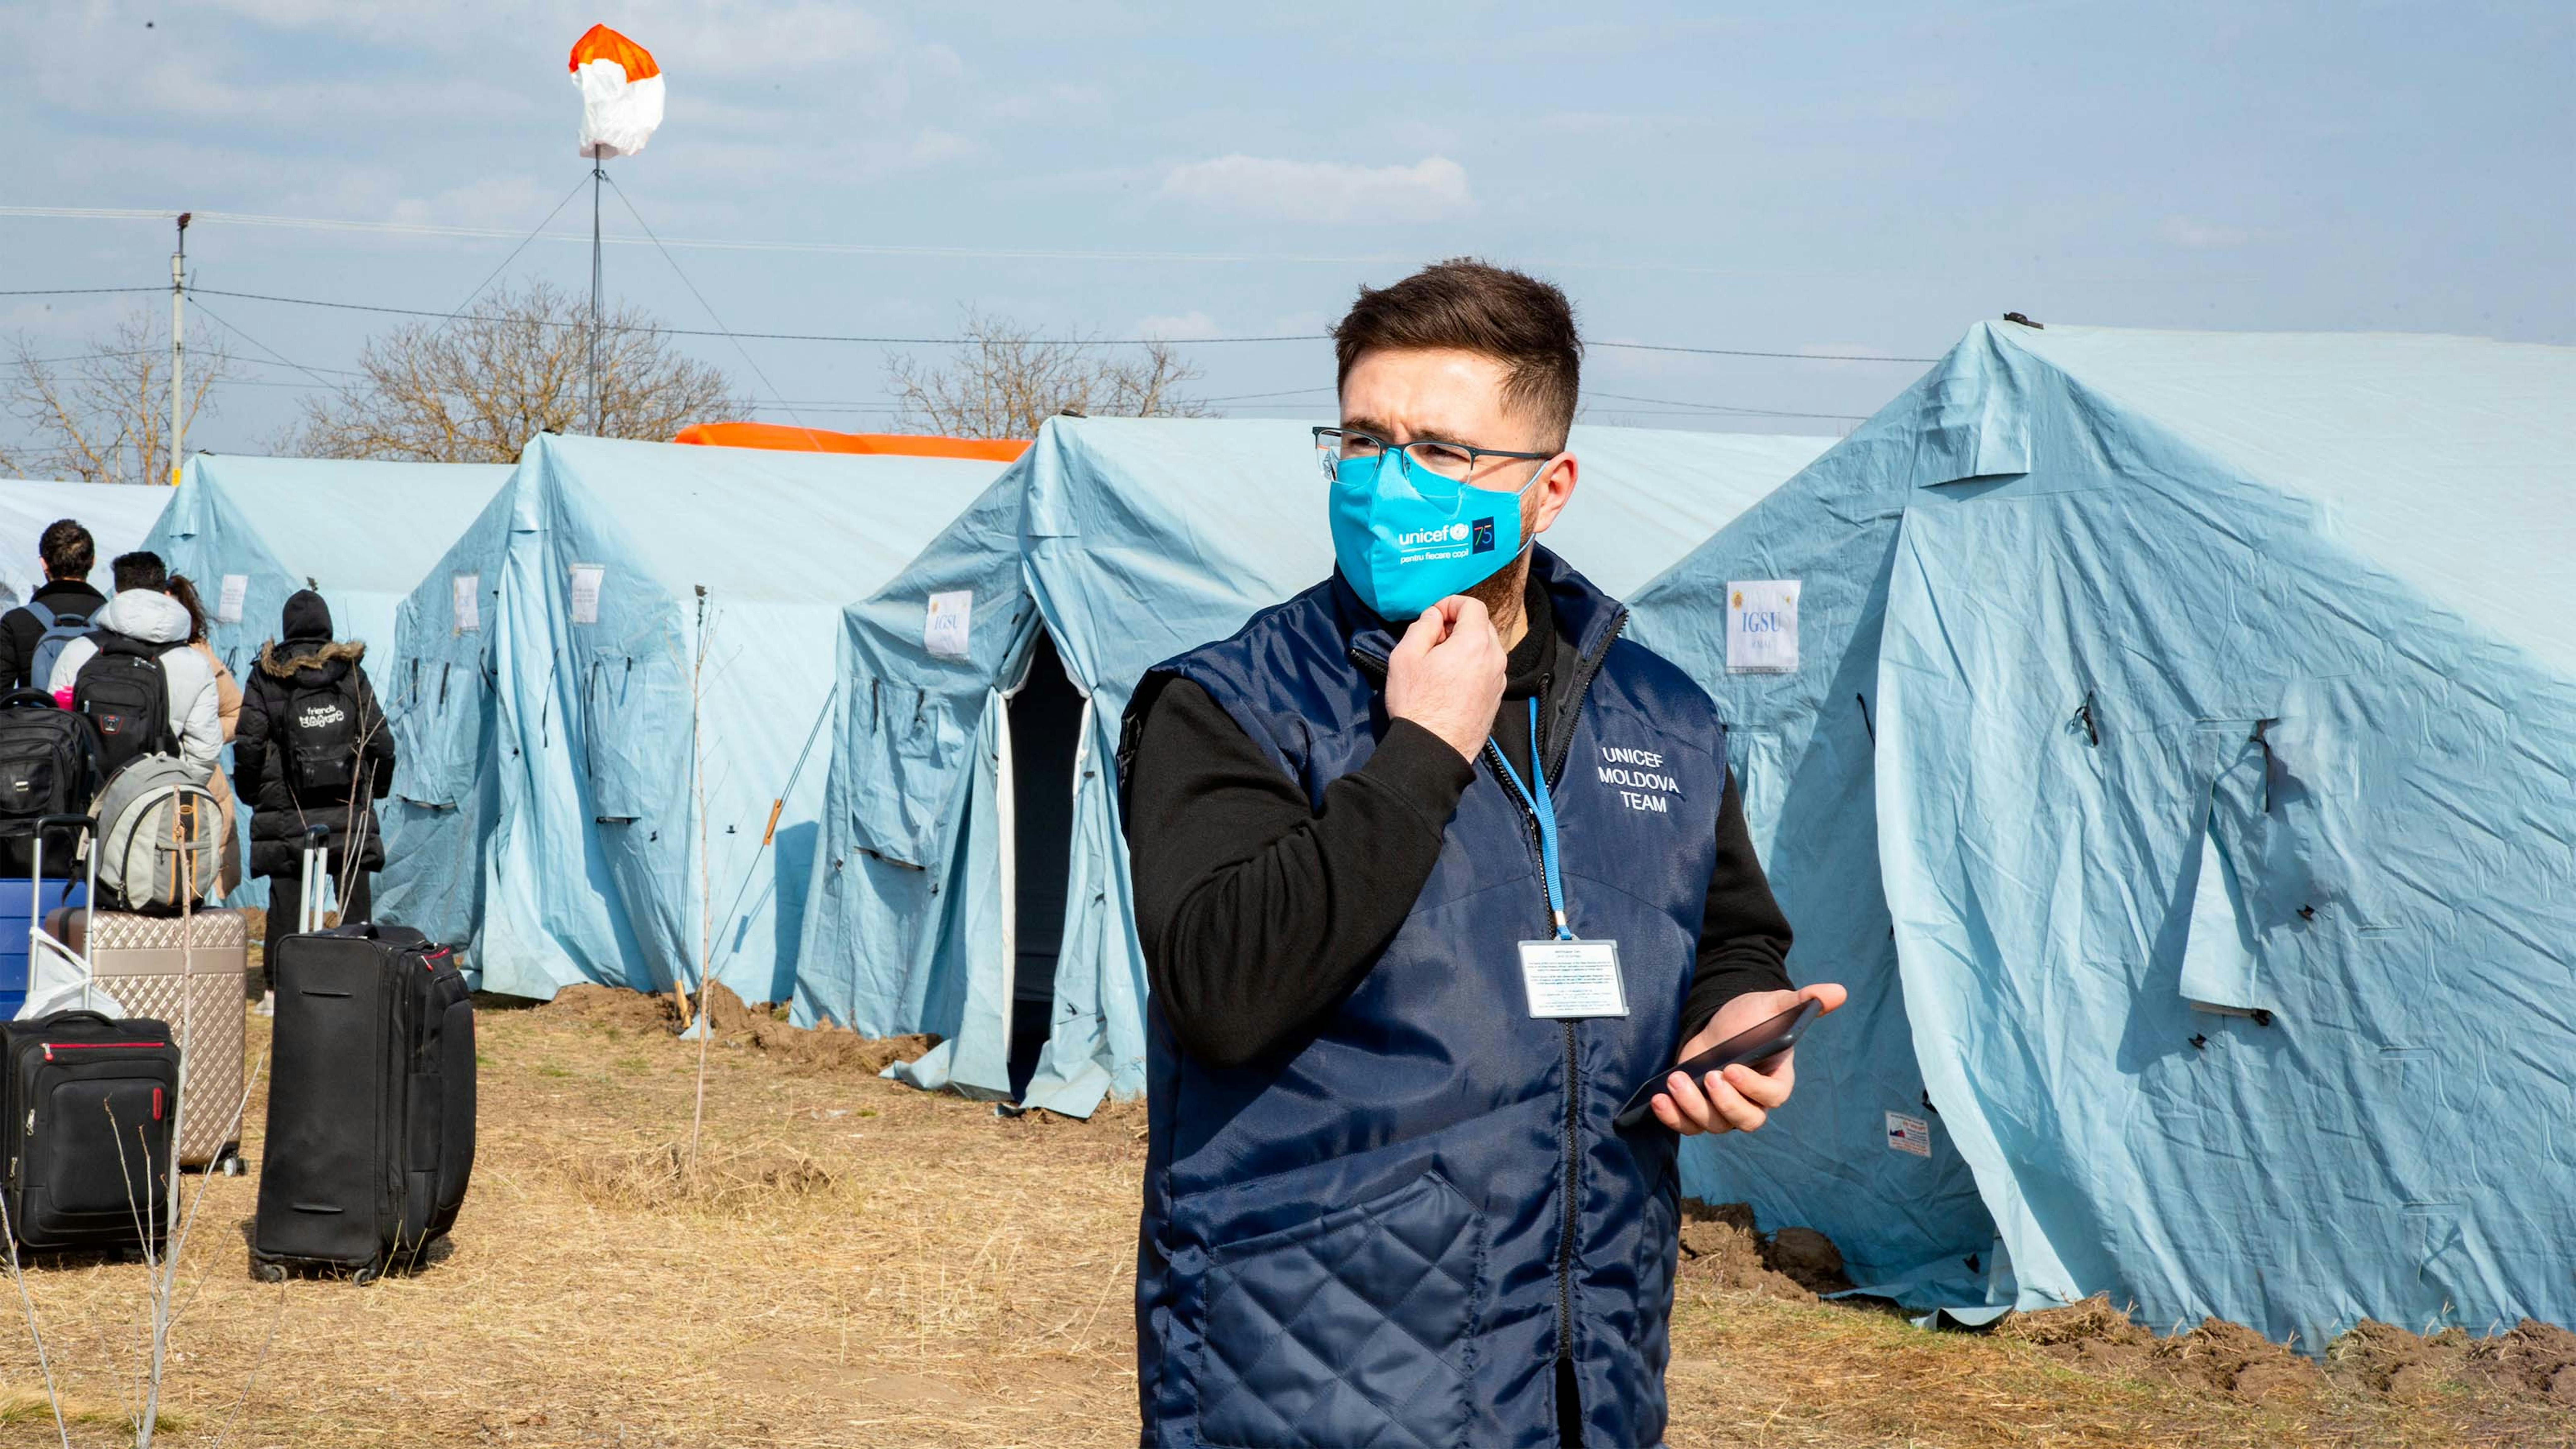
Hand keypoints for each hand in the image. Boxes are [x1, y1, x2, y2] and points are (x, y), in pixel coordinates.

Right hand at [1384, 595, 1506, 761]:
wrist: (1433, 750)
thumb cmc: (1416, 703)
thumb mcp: (1405, 656)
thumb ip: (1422, 626)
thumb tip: (1434, 616)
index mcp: (1475, 642)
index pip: (1473, 605)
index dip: (1451, 603)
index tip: (1433, 616)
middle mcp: (1495, 658)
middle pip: (1482, 625)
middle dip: (1458, 624)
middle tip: (1433, 640)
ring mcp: (1499, 680)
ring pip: (1486, 648)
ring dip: (1465, 646)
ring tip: (1439, 663)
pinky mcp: (1496, 698)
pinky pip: (1487, 669)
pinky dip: (1472, 665)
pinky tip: (1450, 682)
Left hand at [1648, 982, 1846, 1135]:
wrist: (1720, 1023)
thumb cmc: (1752, 1017)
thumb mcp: (1775, 1005)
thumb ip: (1802, 1001)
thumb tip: (1837, 991)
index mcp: (1776, 1080)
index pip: (1771, 1096)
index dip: (1753, 1088)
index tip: (1732, 1068)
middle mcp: (1751, 1101)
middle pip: (1745, 1120)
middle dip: (1725, 1103)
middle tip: (1707, 1077)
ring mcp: (1724, 1109)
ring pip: (1713, 1124)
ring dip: (1692, 1107)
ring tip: (1676, 1080)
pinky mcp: (1698, 1109)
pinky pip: (1688, 1125)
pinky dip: (1673, 1118)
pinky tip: (1660, 1101)